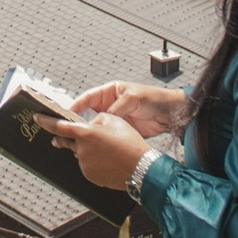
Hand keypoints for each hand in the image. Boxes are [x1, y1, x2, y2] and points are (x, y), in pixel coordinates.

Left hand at [39, 112, 153, 194]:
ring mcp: (84, 165)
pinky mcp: (90, 176)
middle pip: (67, 141)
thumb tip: (90, 124)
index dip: (46, 121)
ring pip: (80, 153)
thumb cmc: (129, 142)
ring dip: (87, 149)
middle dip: (66, 138)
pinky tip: (108, 160)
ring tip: (108, 149)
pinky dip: (94, 161)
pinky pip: (88, 165)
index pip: (59, 126)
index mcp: (85, 133)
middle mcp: (81, 150)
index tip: (37, 118)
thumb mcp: (113, 120)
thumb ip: (96, 119)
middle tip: (72, 136)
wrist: (141, 168)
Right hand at [68, 80, 186, 139]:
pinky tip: (92, 145)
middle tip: (66, 131)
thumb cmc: (155, 99)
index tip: (65, 116)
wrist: (172, 115)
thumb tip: (101, 120)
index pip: (87, 98)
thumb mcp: (133, 99)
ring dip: (87, 132)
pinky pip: (105, 135)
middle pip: (87, 113)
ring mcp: (114, 118)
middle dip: (77, 122)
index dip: (75, 106)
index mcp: (110, 91)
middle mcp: (110, 104)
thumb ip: (116, 108)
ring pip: (95, 126)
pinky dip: (98, 140)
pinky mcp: (120, 131)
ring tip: (76, 140)